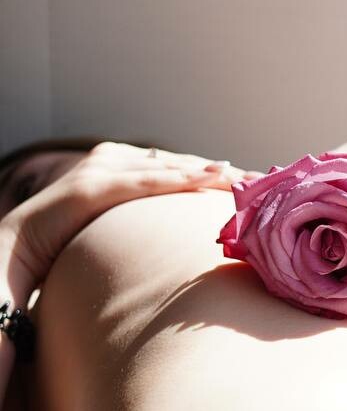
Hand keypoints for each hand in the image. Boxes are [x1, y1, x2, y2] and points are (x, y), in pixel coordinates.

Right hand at [0, 141, 251, 294]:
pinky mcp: (94, 186)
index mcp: (121, 168)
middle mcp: (114, 160)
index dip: (211, 174)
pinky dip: (181, 179)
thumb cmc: (67, 248)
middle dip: (219, 172)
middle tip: (259, 179)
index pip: (176, 167)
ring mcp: (104, 170)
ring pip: (169, 167)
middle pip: (179, 163)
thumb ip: (143, 228)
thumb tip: (174, 245)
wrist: (19, 251)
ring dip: (208, 172)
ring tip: (243, 177)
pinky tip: (210, 178)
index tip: (247, 182)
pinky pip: (147, 181)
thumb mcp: (116, 232)